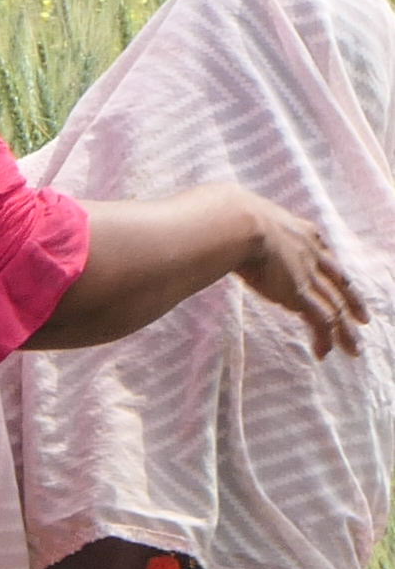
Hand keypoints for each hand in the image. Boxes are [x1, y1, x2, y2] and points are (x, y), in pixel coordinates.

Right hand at [230, 192, 367, 358]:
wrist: (236, 221)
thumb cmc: (226, 217)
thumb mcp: (240, 219)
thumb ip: (234, 227)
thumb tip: (204, 229)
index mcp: (298, 232)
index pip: (323, 254)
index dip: (333, 270)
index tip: (340, 280)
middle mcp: (310, 254)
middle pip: (339, 282)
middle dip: (352, 302)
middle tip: (363, 319)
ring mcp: (307, 274)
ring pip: (335, 305)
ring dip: (345, 330)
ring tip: (353, 348)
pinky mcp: (298, 293)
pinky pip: (320, 319)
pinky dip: (325, 337)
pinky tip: (323, 352)